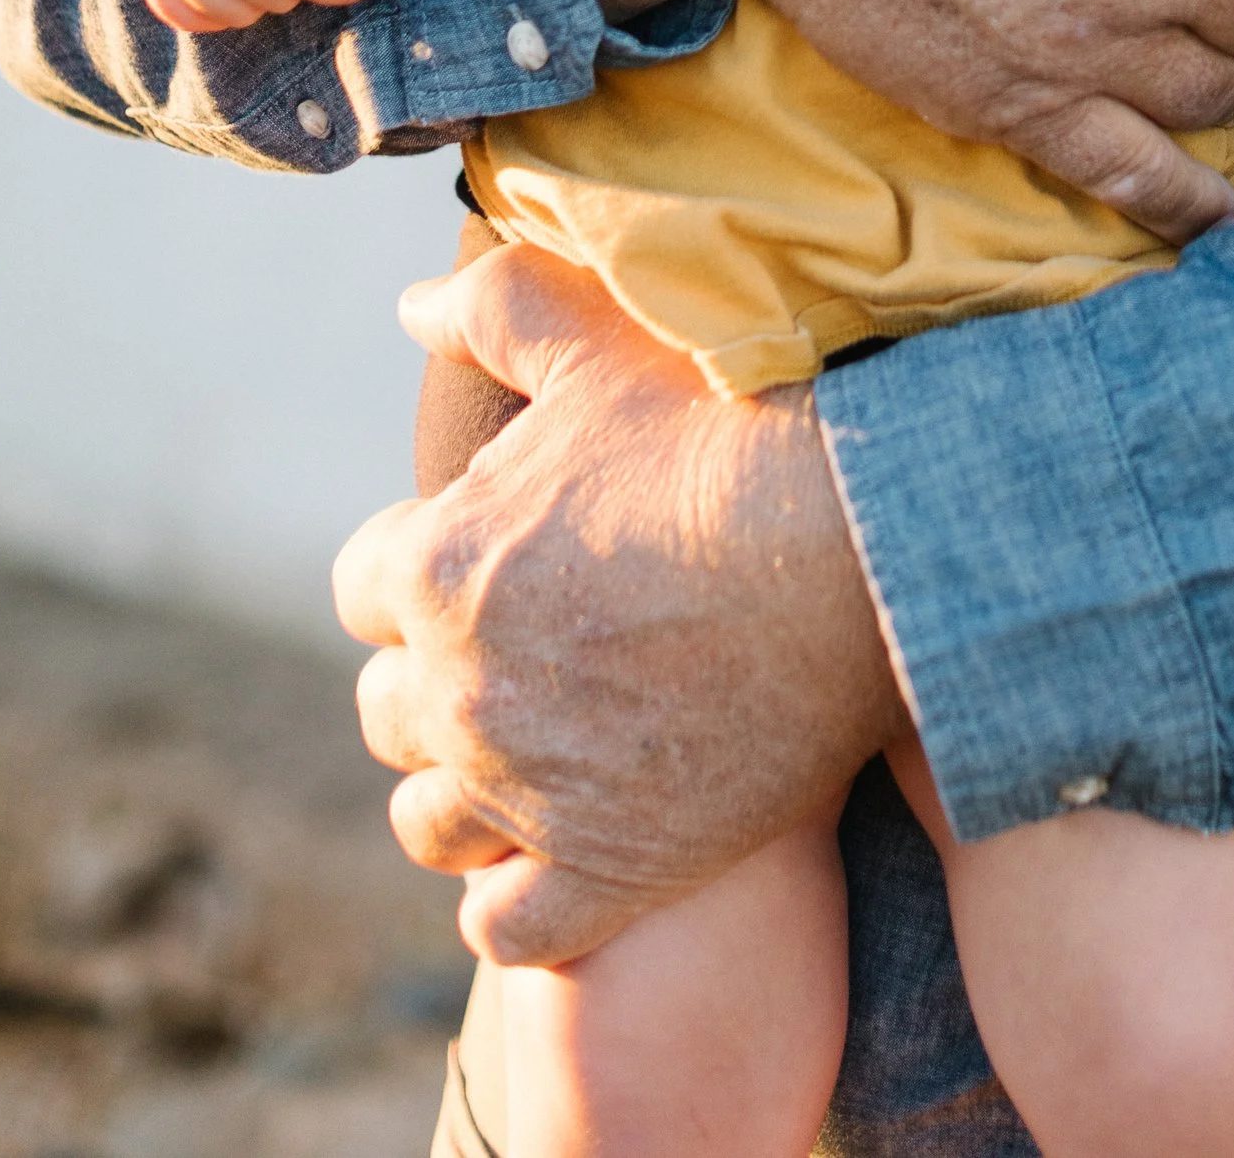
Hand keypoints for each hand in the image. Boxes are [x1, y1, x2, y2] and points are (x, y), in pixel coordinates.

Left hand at [334, 239, 900, 965]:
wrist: (868, 540)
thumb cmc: (732, 423)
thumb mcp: (600, 337)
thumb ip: (490, 307)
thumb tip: (408, 305)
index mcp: (439, 568)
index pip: (365, 587)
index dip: (426, 564)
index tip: (499, 554)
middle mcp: (462, 691)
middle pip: (388, 710)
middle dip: (440, 675)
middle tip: (532, 647)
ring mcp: (530, 795)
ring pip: (432, 825)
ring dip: (468, 790)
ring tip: (541, 747)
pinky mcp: (609, 871)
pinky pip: (507, 928)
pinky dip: (520, 897)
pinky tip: (570, 843)